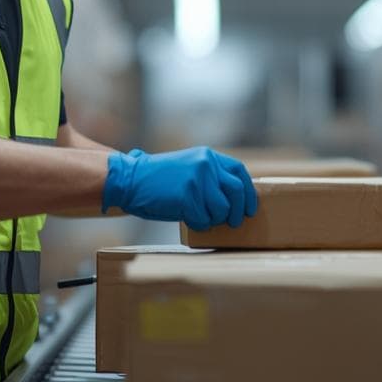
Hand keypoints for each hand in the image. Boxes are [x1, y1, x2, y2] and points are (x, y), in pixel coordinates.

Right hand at [102, 147, 257, 230]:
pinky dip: (198, 224)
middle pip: (236, 191)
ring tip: (201, 217)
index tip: (249, 207)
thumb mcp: (189, 167)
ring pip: (221, 209)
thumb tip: (234, 199)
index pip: (239, 172)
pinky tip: (188, 219)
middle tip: (234, 222)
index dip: (248, 192)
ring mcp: (196, 180)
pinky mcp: (187, 196)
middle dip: (238, 211)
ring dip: (214, 219)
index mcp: (207, 156)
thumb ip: (210, 176)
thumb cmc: (158, 179)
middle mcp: (205, 165)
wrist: (131, 179)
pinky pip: (203, 219)